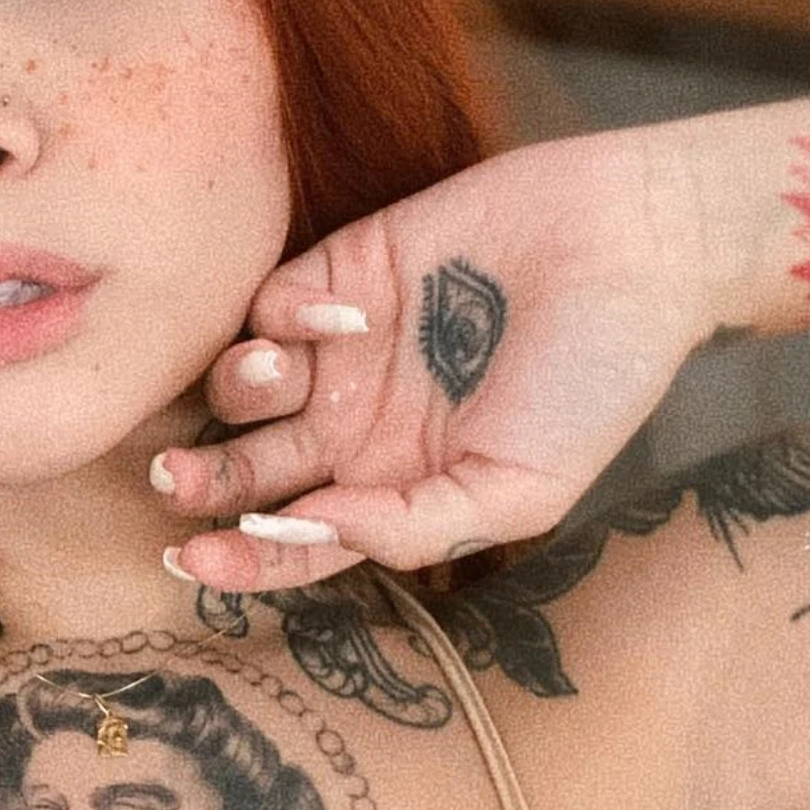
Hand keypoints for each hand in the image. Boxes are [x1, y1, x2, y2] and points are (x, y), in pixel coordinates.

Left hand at [154, 120, 715, 590]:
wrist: (637, 246)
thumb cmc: (596, 381)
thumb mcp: (521, 489)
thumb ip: (413, 529)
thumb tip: (313, 530)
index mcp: (390, 489)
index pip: (292, 539)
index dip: (238, 561)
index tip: (192, 564)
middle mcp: (353, 426)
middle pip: (242, 471)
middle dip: (198, 483)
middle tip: (172, 481)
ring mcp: (341, 349)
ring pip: (239, 389)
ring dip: (237, 392)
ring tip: (280, 375)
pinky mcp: (340, 270)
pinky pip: (269, 304)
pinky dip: (282, 313)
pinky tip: (344, 310)